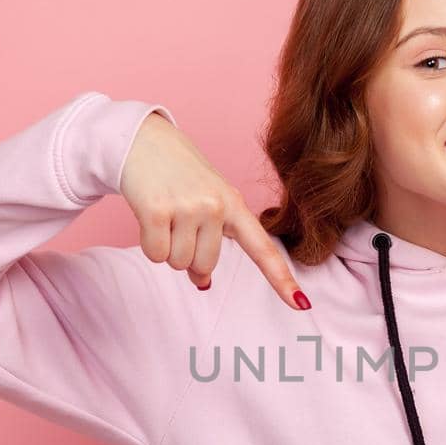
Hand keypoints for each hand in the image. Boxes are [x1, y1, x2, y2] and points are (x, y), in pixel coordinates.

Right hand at [120, 111, 308, 308]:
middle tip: (178, 223)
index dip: (282, 279)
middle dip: (188, 255)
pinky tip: (150, 216)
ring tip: (165, 215)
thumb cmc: (179, 177)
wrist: (144, 140)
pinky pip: (156, 254)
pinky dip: (149, 244)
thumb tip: (203, 281)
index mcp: (235, 205)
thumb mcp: (206, 204)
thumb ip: (212, 241)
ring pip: (179, 263)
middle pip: (205, 266)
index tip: (302, 304)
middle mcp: (216, 206)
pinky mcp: (157, 210)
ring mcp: (188, 207)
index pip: (263, 249)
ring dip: (167, 248)